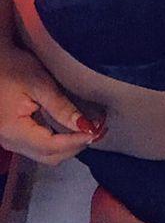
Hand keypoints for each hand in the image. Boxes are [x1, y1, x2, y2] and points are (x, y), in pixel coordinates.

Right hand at [0, 44, 105, 165]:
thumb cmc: (12, 66)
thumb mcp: (39, 82)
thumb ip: (61, 106)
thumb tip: (84, 126)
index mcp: (13, 130)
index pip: (50, 146)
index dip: (75, 141)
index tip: (95, 131)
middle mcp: (9, 142)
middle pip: (48, 156)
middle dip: (75, 146)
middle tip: (97, 131)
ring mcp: (10, 141)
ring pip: (45, 155)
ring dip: (69, 146)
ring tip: (89, 130)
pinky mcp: (14, 136)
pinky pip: (40, 147)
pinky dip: (59, 142)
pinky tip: (73, 130)